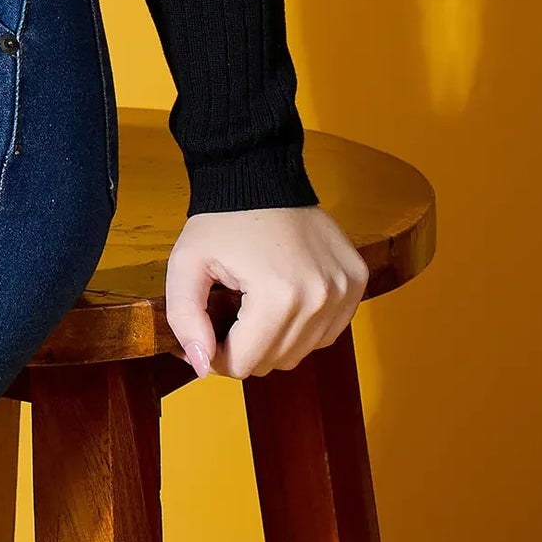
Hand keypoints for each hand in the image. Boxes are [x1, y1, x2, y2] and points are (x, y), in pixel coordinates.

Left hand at [165, 203, 367, 379]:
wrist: (259, 174)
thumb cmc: (221, 220)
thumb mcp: (186, 264)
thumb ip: (185, 320)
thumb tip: (202, 367)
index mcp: (277, 295)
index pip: (246, 363)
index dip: (219, 356)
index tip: (209, 333)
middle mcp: (319, 296)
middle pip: (277, 362)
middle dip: (247, 349)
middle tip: (232, 317)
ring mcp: (343, 288)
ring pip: (303, 352)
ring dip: (276, 340)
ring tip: (257, 304)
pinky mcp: (356, 280)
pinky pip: (329, 332)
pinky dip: (306, 327)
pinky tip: (286, 299)